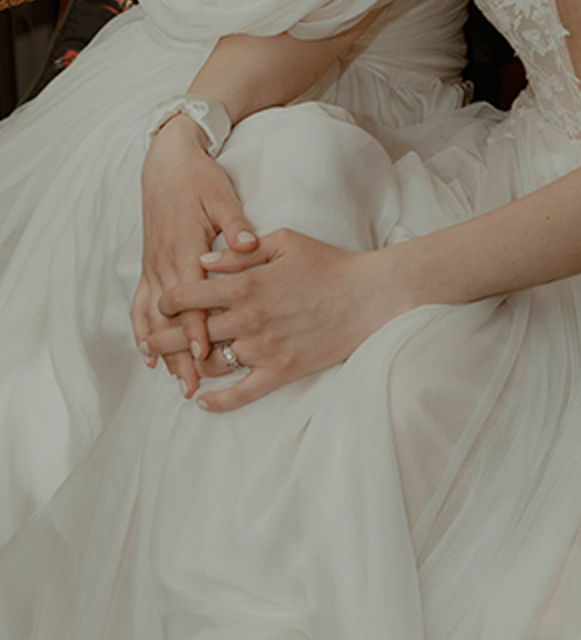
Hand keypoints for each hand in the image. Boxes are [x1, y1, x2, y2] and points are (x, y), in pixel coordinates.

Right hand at [131, 115, 259, 398]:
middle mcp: (165, 261)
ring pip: (153, 315)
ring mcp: (153, 264)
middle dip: (179, 353)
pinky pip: (141, 302)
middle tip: (190, 386)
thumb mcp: (222, 196)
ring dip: (161, 348)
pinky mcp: (149, 263)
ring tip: (172, 379)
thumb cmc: (199, 179)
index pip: (190, 297)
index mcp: (185, 246)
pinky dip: (142, 328)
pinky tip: (147, 351)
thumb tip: (251, 244)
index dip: (195, 328)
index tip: (205, 355)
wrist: (166, 162)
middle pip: (170, 317)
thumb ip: (235, 225)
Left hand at [147, 231, 405, 411]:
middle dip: (164, 336)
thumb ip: (240, 253)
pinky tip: (203, 401)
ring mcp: (264, 349)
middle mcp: (249, 320)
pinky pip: (240, 394)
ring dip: (188, 366)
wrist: (368, 297)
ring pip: (212, 363)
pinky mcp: (280, 371)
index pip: (189, 295)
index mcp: (246, 285)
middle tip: (150, 339)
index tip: (162, 302)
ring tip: (175, 366)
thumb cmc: (328, 263)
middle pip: (191, 333)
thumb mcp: (284, 242)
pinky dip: (217, 402)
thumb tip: (204, 261)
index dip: (169, 299)